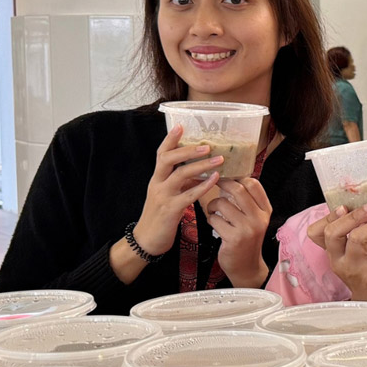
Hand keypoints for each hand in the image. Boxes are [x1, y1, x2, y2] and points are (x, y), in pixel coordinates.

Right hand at [133, 125, 224, 255]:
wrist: (147, 241)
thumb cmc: (160, 217)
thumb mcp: (169, 195)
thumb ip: (181, 183)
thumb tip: (200, 171)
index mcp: (157, 178)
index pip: (161, 154)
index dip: (170, 139)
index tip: (181, 126)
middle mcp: (157, 184)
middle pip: (168, 159)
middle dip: (187, 149)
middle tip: (207, 144)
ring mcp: (162, 196)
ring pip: (180, 174)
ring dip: (200, 165)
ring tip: (219, 159)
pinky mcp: (170, 210)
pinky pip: (188, 195)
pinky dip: (203, 186)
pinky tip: (215, 180)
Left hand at [204, 177, 273, 286]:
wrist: (247, 267)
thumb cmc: (247, 240)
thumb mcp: (255, 220)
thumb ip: (248, 202)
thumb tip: (231, 179)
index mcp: (265, 210)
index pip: (254, 184)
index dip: (237, 176)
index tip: (227, 177)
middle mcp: (259, 218)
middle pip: (238, 189)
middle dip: (222, 184)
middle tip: (215, 184)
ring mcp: (247, 229)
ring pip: (222, 203)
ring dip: (213, 205)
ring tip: (214, 211)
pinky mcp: (233, 238)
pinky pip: (215, 219)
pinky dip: (210, 219)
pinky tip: (214, 224)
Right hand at [305, 204, 366, 303]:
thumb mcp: (357, 250)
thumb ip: (358, 230)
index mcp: (332, 253)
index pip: (317, 233)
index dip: (328, 217)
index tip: (343, 205)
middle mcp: (339, 261)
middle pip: (333, 233)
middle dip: (352, 216)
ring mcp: (355, 268)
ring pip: (358, 238)